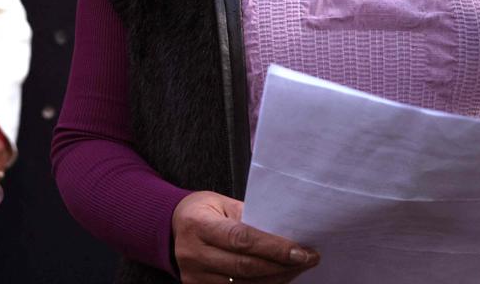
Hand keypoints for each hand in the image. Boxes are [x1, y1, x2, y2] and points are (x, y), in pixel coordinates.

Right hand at [172, 191, 317, 282]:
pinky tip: (278, 276)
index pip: (241, 239)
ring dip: (277, 278)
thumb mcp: (221, 203)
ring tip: (298, 267)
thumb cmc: (202, 211)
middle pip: (245, 267)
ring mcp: (194, 276)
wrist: (172, 227)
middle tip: (308, 258)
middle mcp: (193, 253)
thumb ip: (249, 216)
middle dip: (282, 265)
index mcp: (198, 225)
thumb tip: (284, 231)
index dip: (273, 247)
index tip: (301, 250)